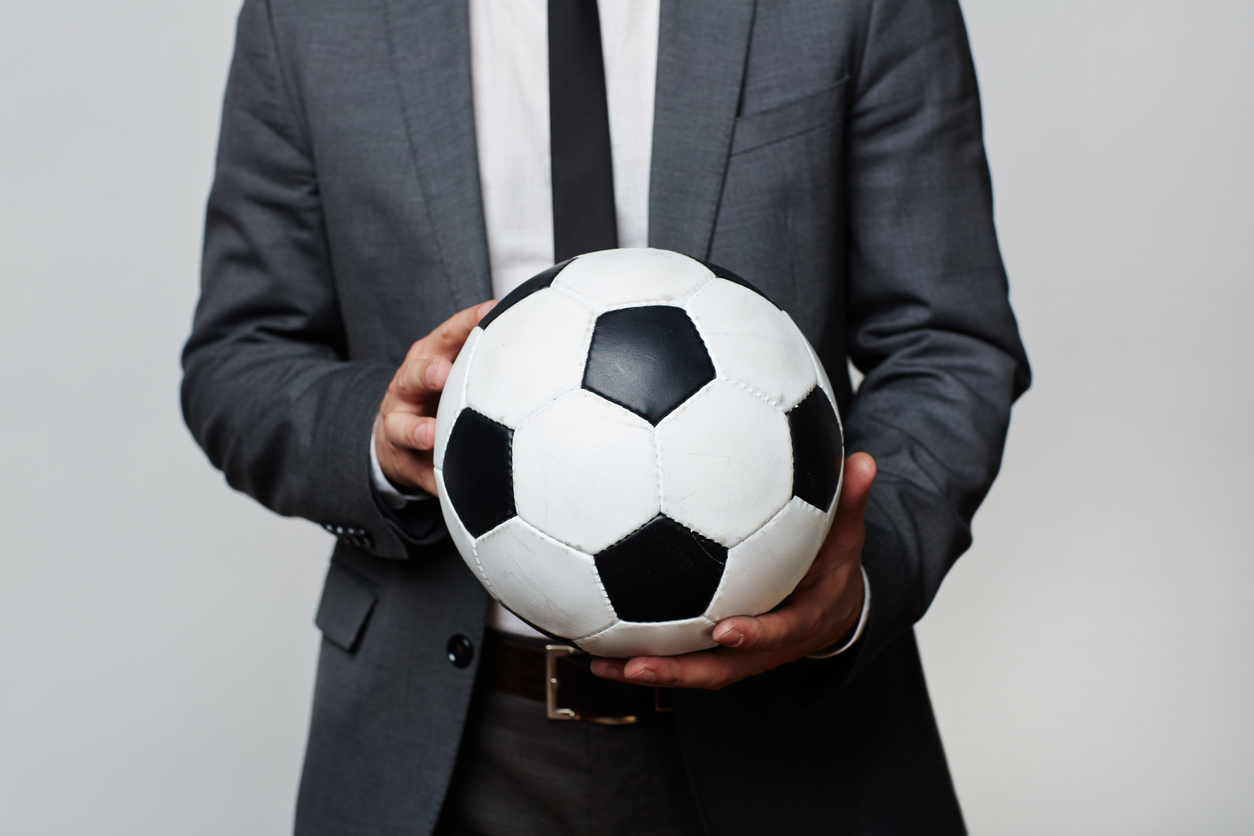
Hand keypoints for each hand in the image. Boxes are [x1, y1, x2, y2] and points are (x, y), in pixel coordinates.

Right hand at [374, 301, 495, 494]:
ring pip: (401, 423)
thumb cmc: (438, 394)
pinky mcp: (399, 455)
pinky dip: (429, 476)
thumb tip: (544, 335)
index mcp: (430, 358)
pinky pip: (415, 470)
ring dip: (417, 429)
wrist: (395, 433)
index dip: (466, 322)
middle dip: (427, 372)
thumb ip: (488, 355)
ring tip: (430, 435)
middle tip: (442, 372)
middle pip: (414, 375)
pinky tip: (444, 484)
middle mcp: (408, 385)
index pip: (447, 335)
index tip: (490, 311)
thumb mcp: (455, 368)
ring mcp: (398, 420)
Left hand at [590, 452, 876, 689]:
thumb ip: (852, 501)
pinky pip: (678, 656)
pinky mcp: (714, 651)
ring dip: (646, 669)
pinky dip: (640, 655)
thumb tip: (863, 459)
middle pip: (720, 669)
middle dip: (677, 672)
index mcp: (801, 621)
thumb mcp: (848, 535)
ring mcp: (737, 655)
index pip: (779, 632)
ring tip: (598, 662)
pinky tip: (597, 642)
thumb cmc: (834, 566)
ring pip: (691, 670)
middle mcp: (764, 647)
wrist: (833, 608)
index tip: (725, 629)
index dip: (754, 634)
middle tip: (634, 665)